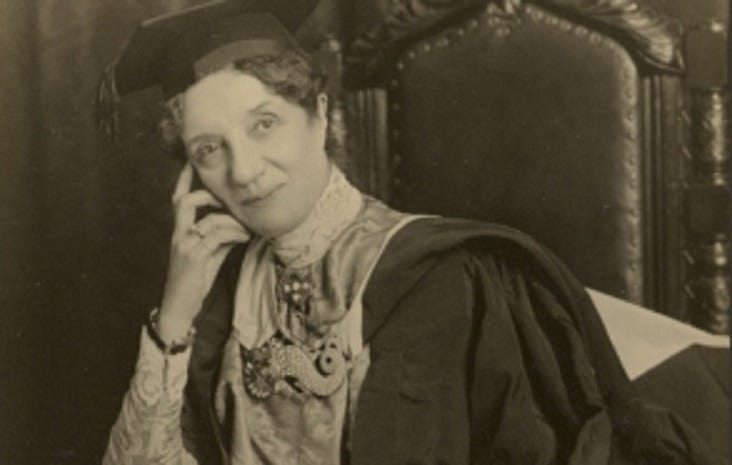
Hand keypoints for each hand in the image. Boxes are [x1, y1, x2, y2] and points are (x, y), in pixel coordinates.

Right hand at [158, 164, 249, 342]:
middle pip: (185, 202)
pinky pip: (216, 237)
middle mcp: (179, 235)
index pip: (178, 200)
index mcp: (180, 232)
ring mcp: (185, 246)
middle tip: (231, 201)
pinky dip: (234, 234)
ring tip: (247, 228)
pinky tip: (244, 238)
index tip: (191, 161)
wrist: (179, 307)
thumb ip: (220, 239)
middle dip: (209, 195)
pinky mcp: (194, 258)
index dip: (183, 180)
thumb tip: (239, 226)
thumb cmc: (194, 281)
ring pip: (209, 221)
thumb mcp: (209, 256)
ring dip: (233, 221)